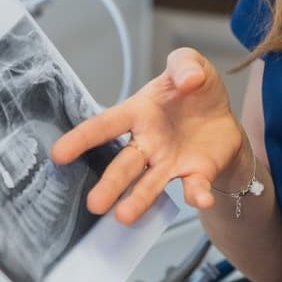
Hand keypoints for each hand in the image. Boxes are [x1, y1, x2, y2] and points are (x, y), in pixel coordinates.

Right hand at [51, 48, 244, 223]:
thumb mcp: (190, 64)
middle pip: (124, 164)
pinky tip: (201, 199)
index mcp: (140, 113)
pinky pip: (194, 186)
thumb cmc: (194, 90)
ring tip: (124, 217)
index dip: (82, 138)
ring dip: (138, 200)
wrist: (223, 116)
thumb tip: (189, 79)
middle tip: (94, 204)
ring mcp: (169, 162)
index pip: (106, 125)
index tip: (58, 154)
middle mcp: (148, 143)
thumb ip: (185, 64)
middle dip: (110, 183)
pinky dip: (196, 194)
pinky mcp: (195, 174)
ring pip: (149, 184)